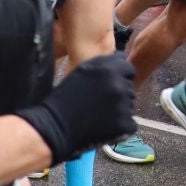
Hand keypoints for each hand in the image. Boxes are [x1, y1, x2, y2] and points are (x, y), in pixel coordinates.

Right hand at [14, 53, 136, 163]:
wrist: (56, 127)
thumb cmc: (65, 98)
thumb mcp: (83, 70)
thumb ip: (104, 63)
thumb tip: (121, 58)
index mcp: (110, 69)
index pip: (128, 70)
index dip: (119, 77)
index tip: (107, 86)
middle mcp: (120, 85)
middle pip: (129, 88)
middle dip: (118, 94)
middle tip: (99, 103)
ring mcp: (124, 106)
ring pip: (129, 106)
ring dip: (119, 110)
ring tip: (99, 114)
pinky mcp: (124, 125)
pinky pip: (129, 124)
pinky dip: (120, 126)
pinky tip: (103, 126)